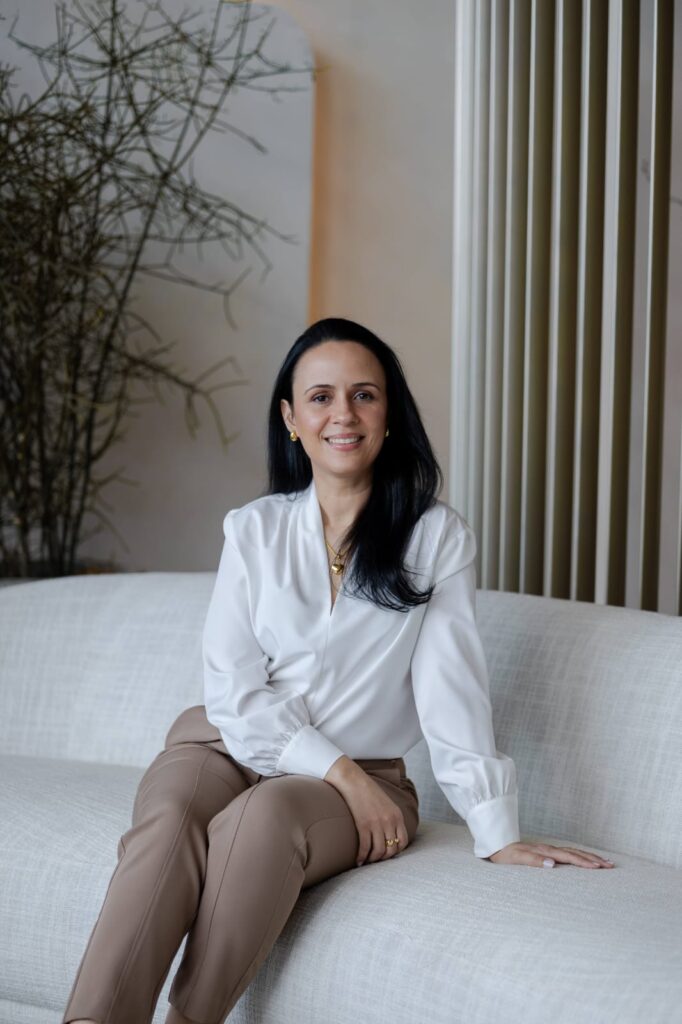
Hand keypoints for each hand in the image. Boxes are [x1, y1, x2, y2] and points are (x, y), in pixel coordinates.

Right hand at [324, 755, 406, 865]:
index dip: (396, 851)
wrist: (353, 780)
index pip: (403, 841)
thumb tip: (388, 835)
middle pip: (391, 849)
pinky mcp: (363, 824)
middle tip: (375, 859)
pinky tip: (358, 860)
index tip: (387, 853)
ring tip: (366, 861)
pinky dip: (362, 857)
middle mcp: (390, 820)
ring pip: (379, 851)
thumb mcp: (386, 803)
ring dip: (372, 860)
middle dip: (384, 858)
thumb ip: (391, 817)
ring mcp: (377, 823)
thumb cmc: (367, 791)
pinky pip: (365, 847)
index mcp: (397, 815)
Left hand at [487, 841, 615, 867]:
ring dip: (590, 856)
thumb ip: (534, 861)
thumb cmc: (506, 855)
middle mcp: (550, 849)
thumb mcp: (517, 859)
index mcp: (545, 852)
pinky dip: (581, 856)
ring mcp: (550, 849)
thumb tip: (552, 864)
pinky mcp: (548, 852)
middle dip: (594, 859)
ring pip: (574, 852)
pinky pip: (569, 853)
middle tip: (610, 865)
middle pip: (576, 853)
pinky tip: (587, 859)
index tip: (598, 867)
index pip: (569, 857)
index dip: (584, 862)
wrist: (497, 844)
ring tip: (605, 862)